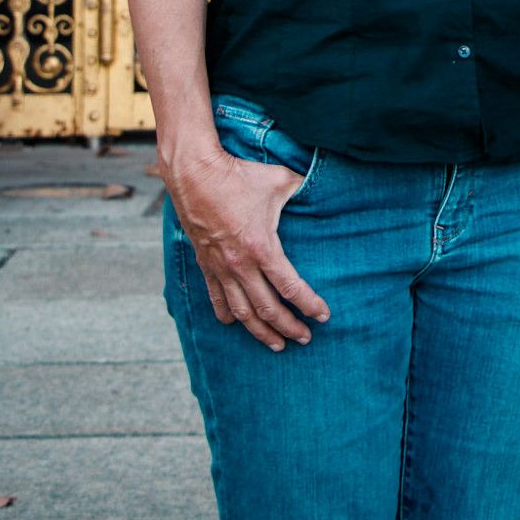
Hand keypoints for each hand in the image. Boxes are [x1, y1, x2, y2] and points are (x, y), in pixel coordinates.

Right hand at [164, 143, 329, 351]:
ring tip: (276, 344)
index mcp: (262, 248)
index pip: (290, 287)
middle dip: (289, 327)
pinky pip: (217, 299)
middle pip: (268, 309)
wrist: (195, 175)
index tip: (323, 316)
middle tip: (304, 338)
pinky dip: (228, 315)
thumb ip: (302, 187)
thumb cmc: (239, 176)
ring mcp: (221, 268)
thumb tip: (321, 186)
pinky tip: (235, 323)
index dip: (309, 304)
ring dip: (261, 332)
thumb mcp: (279, 179)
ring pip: (243, 312)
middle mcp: (241, 265)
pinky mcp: (206, 265)